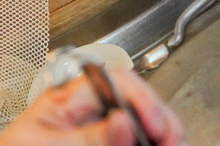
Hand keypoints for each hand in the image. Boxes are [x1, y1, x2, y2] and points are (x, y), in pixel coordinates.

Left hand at [0, 68, 184, 145]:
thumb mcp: (47, 142)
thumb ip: (86, 135)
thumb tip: (123, 121)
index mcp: (69, 99)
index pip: (115, 79)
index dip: (142, 97)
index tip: (156, 125)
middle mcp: (88, 112)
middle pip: (136, 103)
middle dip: (160, 119)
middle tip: (172, 142)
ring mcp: (98, 130)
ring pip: (139, 124)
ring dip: (160, 134)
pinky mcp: (104, 143)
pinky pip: (131, 138)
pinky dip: (148, 142)